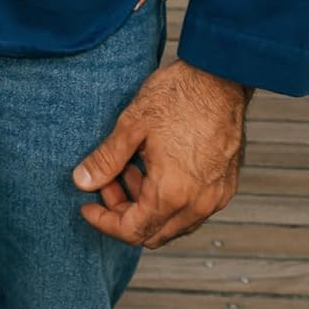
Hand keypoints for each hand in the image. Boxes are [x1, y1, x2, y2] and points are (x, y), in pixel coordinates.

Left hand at [72, 59, 250, 248]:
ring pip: (173, 223)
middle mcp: (198, 204)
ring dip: (146, 206)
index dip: (104, 222)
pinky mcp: (225, 185)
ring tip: (130, 167)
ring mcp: (215, 196)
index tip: (87, 206)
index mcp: (173, 194)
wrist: (220, 76)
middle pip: (153, 233)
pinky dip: (169, 199)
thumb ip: (106, 160)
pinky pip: (192, 209)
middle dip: (124, 213)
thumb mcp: (132, 125)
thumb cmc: (179, 95)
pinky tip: (155, 166)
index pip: (133, 231)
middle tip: (108, 182)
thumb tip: (83, 181)